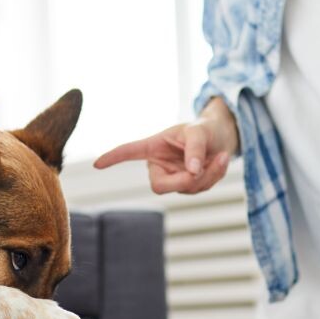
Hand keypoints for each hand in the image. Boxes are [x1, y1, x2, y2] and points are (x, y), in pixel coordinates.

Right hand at [93, 98, 238, 194]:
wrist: (222, 138)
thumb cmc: (205, 130)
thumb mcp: (200, 131)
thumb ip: (195, 149)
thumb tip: (193, 172)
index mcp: (153, 147)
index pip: (130, 152)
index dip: (114, 158)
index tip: (97, 164)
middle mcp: (159, 165)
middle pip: (159, 186)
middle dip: (184, 181)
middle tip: (202, 169)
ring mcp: (174, 178)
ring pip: (186, 189)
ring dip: (208, 175)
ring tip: (220, 156)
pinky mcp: (188, 186)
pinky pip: (200, 188)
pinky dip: (215, 176)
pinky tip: (220, 161)